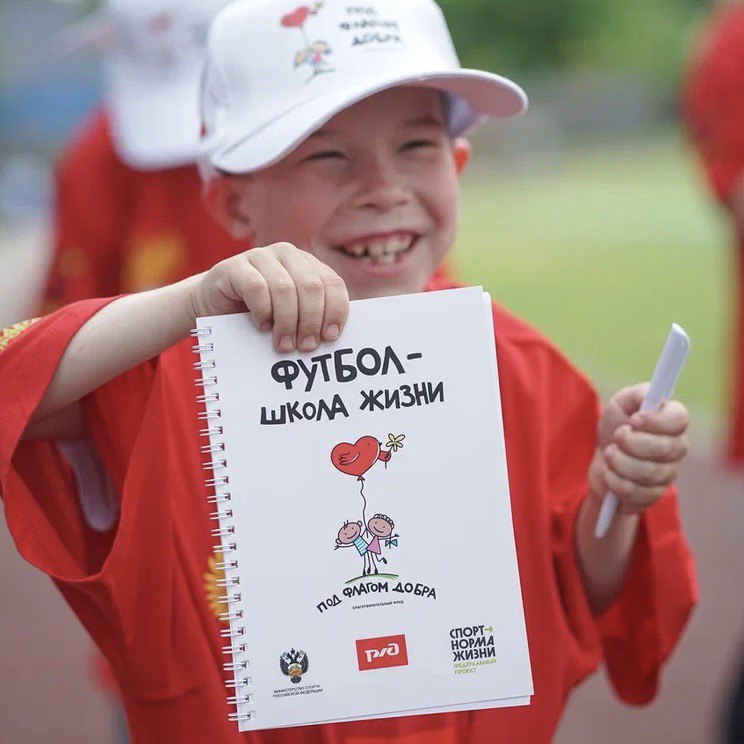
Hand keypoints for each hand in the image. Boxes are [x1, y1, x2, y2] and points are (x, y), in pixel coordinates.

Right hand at [189, 243, 348, 352]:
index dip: (335, 311)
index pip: (333, 283)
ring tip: (283, 345)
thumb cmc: (259, 315)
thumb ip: (311, 317)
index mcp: (308, 263)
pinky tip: (261, 326)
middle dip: (311, 321)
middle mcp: (287, 254)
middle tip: (305, 346)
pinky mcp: (234, 266)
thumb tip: (332, 338)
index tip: (330, 337)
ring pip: (285, 288)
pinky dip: (263, 312)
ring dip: (287, 322)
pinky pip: (256, 288)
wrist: (214, 307)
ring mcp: (260, 256)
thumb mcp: (291, 314)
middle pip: (311, 286)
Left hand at [587, 383, 688, 513]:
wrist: (603, 459)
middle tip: (616, 436)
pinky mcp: (654, 494)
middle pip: (665, 448)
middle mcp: (676, 447)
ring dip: (619, 462)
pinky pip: (637, 492)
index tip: (634, 420)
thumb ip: (636, 395)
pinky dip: (615, 481)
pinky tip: (609, 473)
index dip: (657, 421)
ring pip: (649, 472)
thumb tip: (649, 393)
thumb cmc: (616, 426)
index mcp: (672, 422)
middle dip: (633, 442)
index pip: (679, 419)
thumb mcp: (621, 404)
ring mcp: (668, 473)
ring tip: (608, 454)